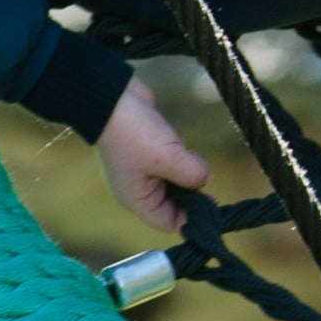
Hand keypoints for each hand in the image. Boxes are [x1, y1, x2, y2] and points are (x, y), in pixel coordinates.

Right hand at [94, 78, 210, 228]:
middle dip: (192, 190)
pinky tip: (179, 144)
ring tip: (182, 153)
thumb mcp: (168, 158)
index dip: (192, 217)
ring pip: (177, 181)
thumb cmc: (133, 132)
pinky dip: (181, 156)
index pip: (171, 223)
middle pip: (176, 203)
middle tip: (200, 173)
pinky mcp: (150, 152)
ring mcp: (144, 170)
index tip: (210, 201)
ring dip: (187, 170)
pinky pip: (173, 162)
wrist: (110, 97)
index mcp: (137, 200)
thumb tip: (206, 179)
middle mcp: (139, 190)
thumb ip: (193, 174)